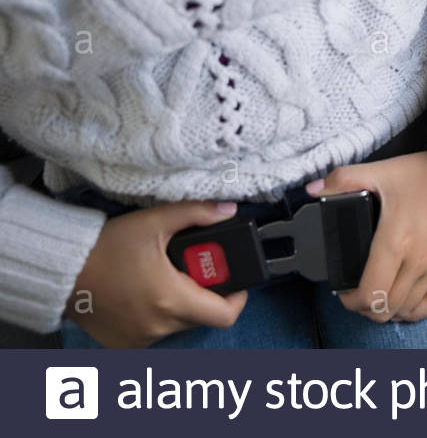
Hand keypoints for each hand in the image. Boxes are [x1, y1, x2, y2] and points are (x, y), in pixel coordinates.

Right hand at [67, 201, 248, 347]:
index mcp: (171, 299)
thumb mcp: (154, 222)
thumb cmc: (105, 247)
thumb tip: (228, 210)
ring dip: (180, 304)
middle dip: (206, 292)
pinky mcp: (124, 344)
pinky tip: (145, 294)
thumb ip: (196, 213)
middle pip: (202, 316)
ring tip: (164, 277)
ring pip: (178, 324)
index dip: (238, 298)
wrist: (61, 270)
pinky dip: (158, 316)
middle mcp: (158, 326)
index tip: (234, 280)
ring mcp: (140, 339)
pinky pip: (155, 333)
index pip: (225, 315)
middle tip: (193, 269)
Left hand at [306, 149, 426, 322]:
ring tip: (377, 299)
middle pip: (386, 308)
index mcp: (395, 243)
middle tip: (355, 294)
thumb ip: (343, 179)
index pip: (370, 293)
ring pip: (408, 309)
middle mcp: (416, 261)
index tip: (342, 292)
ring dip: (388, 311)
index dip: (350, 301)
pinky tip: (406, 305)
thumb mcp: (382, 171)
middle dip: (365, 308)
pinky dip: (417, 311)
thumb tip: (313, 189)